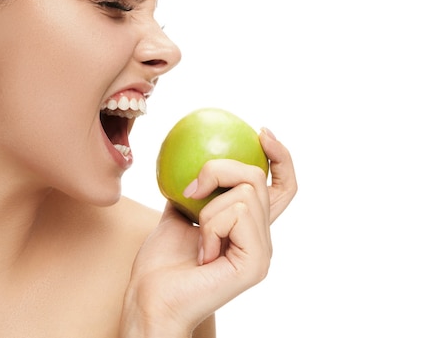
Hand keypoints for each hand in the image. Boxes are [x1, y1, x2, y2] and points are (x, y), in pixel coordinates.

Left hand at [120, 128, 296, 336]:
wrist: (150, 299)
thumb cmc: (160, 264)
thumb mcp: (177, 213)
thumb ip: (194, 189)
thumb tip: (194, 156)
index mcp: (249, 228)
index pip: (281, 187)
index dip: (280, 157)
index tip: (261, 132)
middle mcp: (262, 238)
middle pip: (260, 178)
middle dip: (220, 170)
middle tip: (193, 187)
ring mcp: (263, 251)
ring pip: (247, 192)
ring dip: (208, 208)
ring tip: (197, 239)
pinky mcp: (257, 260)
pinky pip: (238, 212)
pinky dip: (210, 224)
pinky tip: (203, 252)